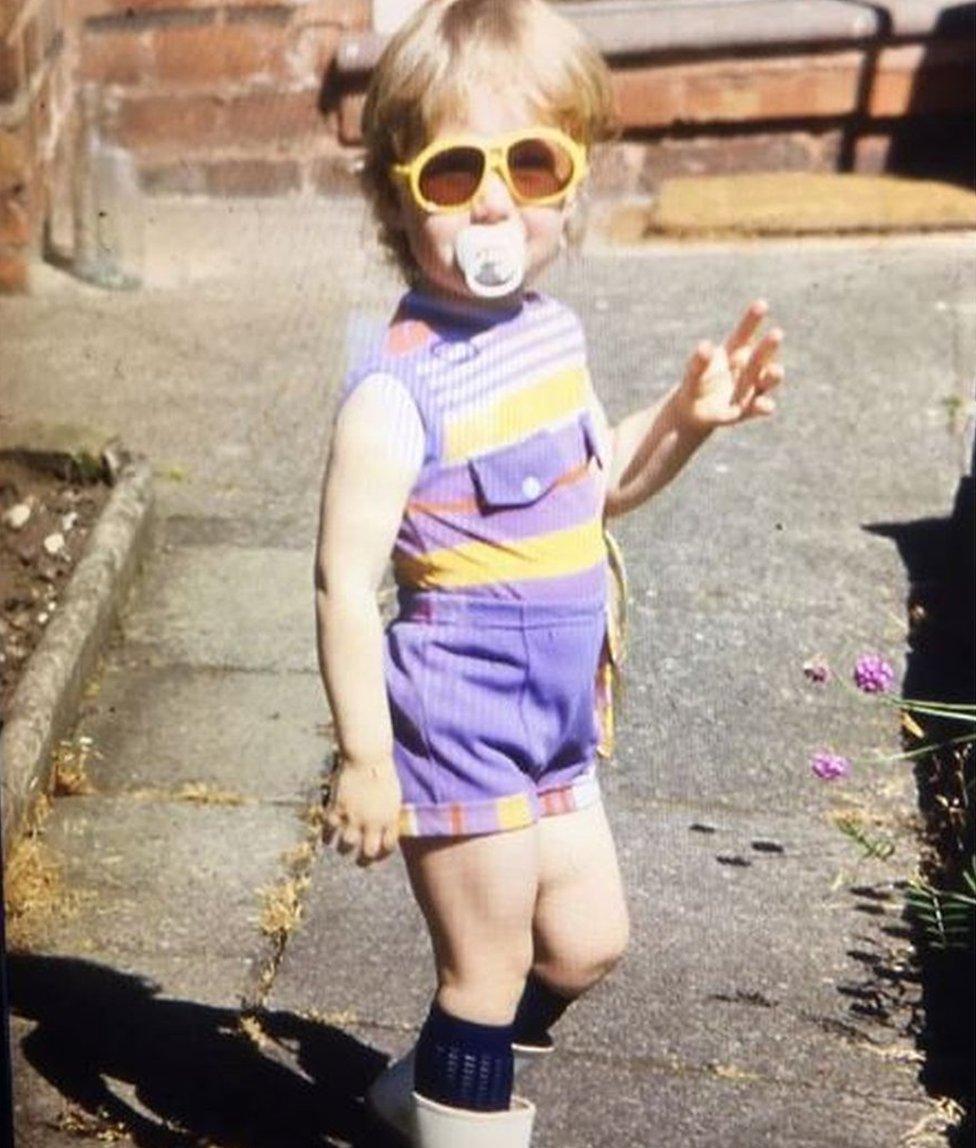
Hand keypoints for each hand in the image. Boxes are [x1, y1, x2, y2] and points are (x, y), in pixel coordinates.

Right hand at [322, 754, 401, 866]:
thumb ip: (390, 816)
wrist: (367, 757)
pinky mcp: (338, 809)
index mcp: (389, 819)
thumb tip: (385, 831)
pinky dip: (327, 837)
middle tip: (360, 861)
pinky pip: (329, 831)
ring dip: (344, 849)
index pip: (388, 847)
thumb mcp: (394, 797)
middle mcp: (372, 822)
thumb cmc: (383, 773)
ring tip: (343, 848)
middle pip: (368, 853)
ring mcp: (354, 817)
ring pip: (346, 846)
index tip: (378, 853)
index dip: (382, 854)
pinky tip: (327, 838)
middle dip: (364, 861)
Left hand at [677, 300, 783, 430]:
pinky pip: (760, 407)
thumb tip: (705, 346)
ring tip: (775, 370)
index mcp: (733, 353)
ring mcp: (751, 388)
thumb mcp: (693, 375)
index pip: (744, 333)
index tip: (761, 304)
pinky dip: (764, 406)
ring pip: (767, 380)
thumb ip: (698, 362)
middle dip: (769, 346)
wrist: (694, 413)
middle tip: (777, 334)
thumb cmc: (695, 386)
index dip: (752, 319)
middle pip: (760, 356)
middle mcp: (747, 368)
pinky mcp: (749, 409)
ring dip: (773, 375)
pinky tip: (765, 405)